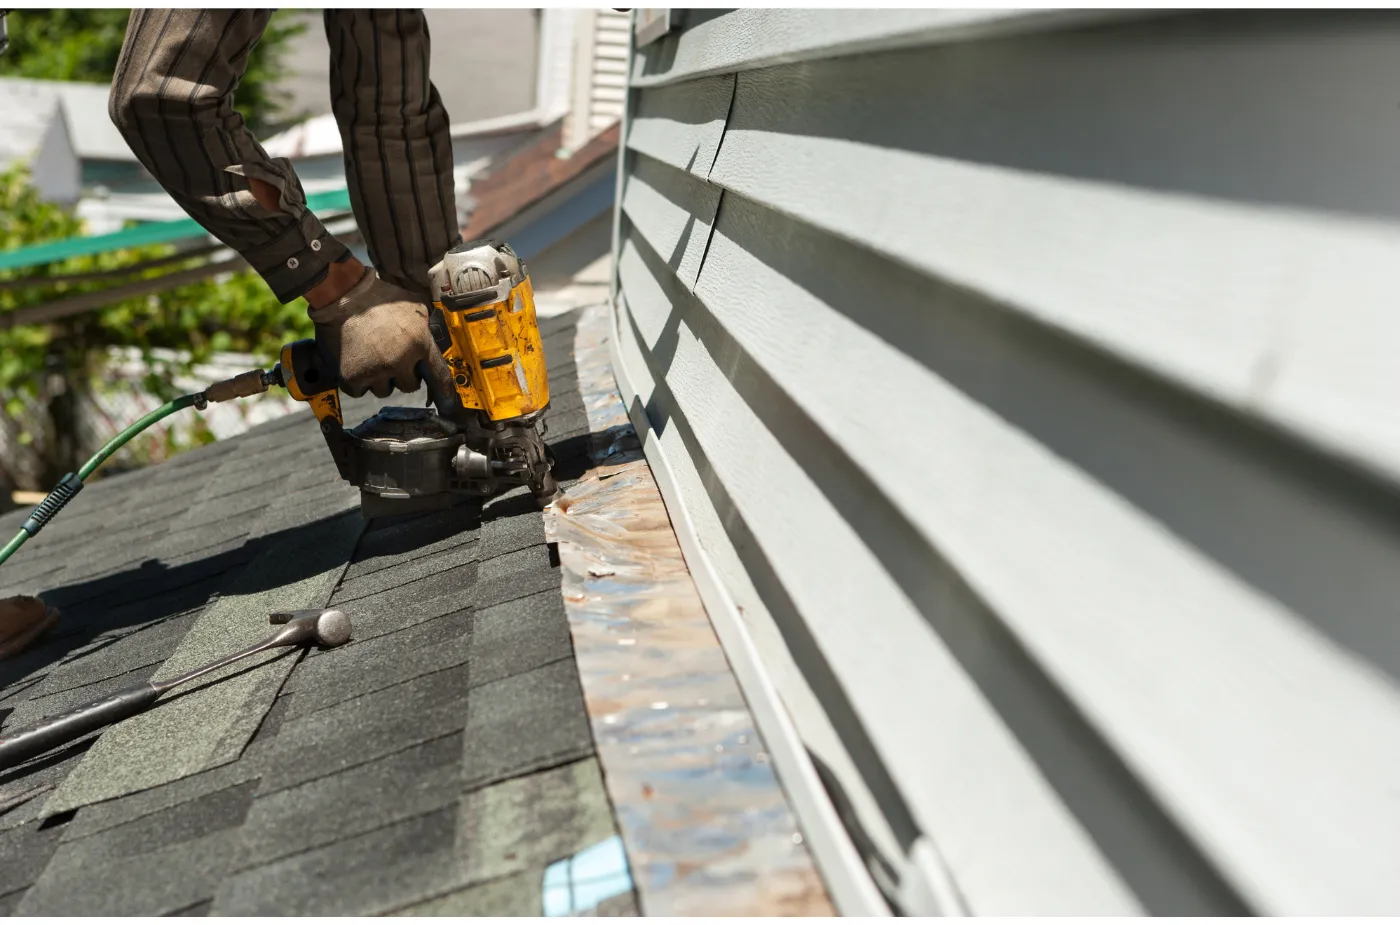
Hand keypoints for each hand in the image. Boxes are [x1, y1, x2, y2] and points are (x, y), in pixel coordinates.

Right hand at [306, 265, 437, 398]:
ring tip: (371, 356)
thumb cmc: (380, 298)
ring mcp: (375, 370)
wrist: (344, 295)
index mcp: (419, 343)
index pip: (439, 375)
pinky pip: (361, 392)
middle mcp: (399, 361)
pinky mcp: (352, 377)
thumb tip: (434, 347)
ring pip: (384, 391)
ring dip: (380, 380)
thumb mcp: (415, 307)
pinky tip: (357, 362)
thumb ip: (427, 329)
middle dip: (402, 375)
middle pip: (410, 386)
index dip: (444, 392)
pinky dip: (359, 382)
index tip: (447, 404)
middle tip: (390, 357)